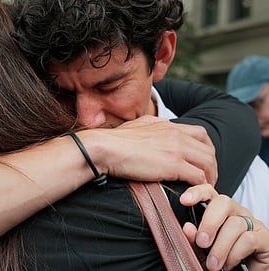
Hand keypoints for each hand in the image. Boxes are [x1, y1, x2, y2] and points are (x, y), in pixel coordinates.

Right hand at [83, 116, 216, 185]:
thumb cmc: (115, 140)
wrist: (106, 148)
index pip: (200, 133)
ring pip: (208, 164)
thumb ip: (151, 124)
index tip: (202, 161)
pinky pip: (198, 177)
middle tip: (208, 178)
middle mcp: (176, 135)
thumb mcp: (136, 124)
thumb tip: (157, 124)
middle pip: (208, 149)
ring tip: (204, 189)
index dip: (206, 148)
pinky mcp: (173, 165)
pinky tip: (195, 194)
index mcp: (168, 126)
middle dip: (212, 165)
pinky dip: (201, 187)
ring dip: (210, 178)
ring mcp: (177, 149)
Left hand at [180, 184, 268, 270]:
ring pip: (235, 223)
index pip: (208, 192)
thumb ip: (194, 239)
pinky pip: (248, 239)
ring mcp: (251, 223)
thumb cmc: (222, 258)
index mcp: (218, 211)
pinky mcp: (264, 237)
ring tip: (213, 264)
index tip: (184, 200)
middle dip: (209, 222)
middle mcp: (235, 212)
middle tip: (202, 242)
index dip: (197, 192)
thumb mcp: (204, 249)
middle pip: (223, 202)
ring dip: (221, 246)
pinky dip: (235, 254)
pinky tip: (229, 263)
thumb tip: (188, 227)